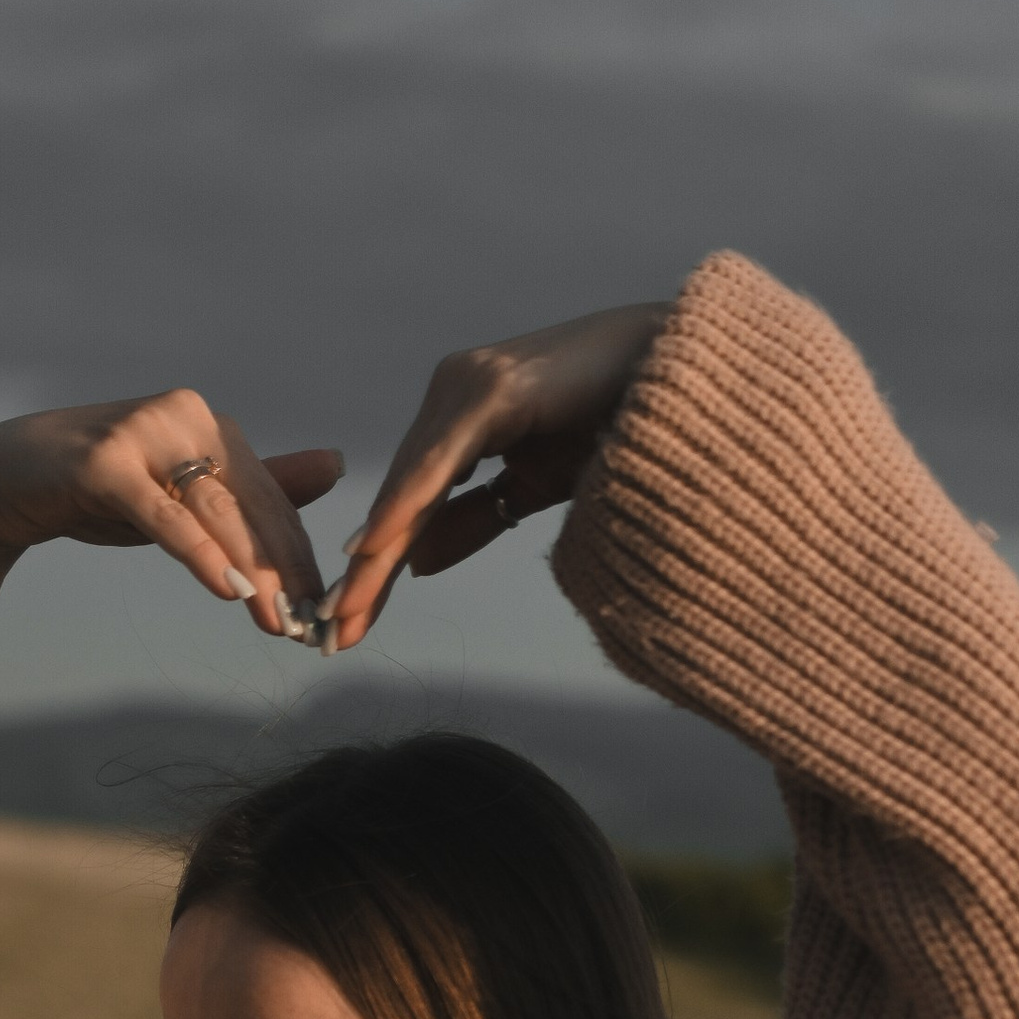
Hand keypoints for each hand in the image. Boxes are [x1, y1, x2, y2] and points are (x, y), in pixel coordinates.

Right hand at [0, 394, 342, 638]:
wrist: (3, 481)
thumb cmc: (96, 493)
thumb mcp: (180, 495)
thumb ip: (252, 486)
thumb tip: (334, 467)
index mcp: (207, 422)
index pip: (268, 497)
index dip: (297, 554)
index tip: (321, 609)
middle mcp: (184, 415)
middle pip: (249, 505)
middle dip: (282, 571)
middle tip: (308, 627)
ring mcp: (145, 433)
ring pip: (215, 511)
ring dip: (252, 570)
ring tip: (277, 620)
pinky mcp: (107, 462)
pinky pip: (166, 516)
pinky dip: (201, 554)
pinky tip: (229, 590)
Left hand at [329, 301, 673, 651]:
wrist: (688, 383)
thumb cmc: (621, 423)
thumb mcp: (534, 486)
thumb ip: (475, 518)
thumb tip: (417, 562)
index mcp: (461, 416)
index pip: (409, 503)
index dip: (379, 565)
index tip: (347, 624)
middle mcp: (455, 392)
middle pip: (400, 497)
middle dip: (367, 571)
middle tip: (330, 635)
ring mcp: (471, 383)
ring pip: (412, 483)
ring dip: (377, 551)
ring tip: (344, 609)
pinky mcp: (494, 388)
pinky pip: (442, 460)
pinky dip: (409, 505)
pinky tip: (379, 547)